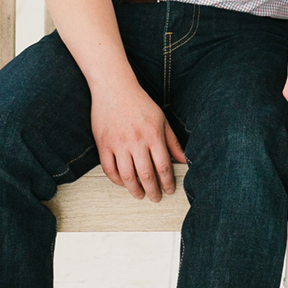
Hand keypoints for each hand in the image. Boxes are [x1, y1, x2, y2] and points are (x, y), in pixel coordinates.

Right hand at [90, 78, 185, 200]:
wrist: (114, 88)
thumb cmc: (140, 103)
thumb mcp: (162, 120)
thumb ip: (172, 142)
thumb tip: (184, 161)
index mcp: (153, 135)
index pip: (163, 167)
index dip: (168, 183)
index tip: (170, 190)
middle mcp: (136, 142)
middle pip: (146, 176)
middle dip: (153, 191)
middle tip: (156, 198)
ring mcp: (118, 144)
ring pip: (127, 177)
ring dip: (135, 190)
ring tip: (140, 195)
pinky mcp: (103, 144)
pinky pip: (109, 170)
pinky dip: (117, 181)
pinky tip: (124, 183)